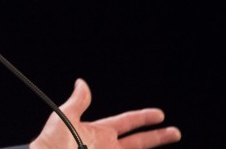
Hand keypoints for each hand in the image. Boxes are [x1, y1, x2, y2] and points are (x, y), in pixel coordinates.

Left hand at [30, 79, 180, 148]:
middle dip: (158, 137)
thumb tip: (81, 83)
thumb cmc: (50, 143)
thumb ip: (78, 102)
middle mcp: (106, 147)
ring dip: (151, 148)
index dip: (143, 118)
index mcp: (99, 133)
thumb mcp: (64, 117)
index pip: (127, 123)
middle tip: (175, 132)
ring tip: (171, 140)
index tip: (160, 114)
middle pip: (138, 142)